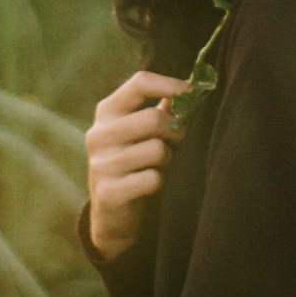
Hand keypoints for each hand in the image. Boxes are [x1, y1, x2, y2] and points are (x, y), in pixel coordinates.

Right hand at [85, 70, 192, 260]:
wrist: (114, 213)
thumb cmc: (138, 162)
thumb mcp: (147, 131)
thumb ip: (167, 107)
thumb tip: (196, 86)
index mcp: (108, 111)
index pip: (140, 82)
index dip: (172, 85)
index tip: (194, 92)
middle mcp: (99, 133)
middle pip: (154, 118)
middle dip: (175, 131)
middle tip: (175, 143)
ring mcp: (101, 163)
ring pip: (156, 149)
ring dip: (166, 160)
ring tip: (157, 166)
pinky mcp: (108, 192)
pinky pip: (152, 179)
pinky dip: (158, 182)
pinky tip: (148, 186)